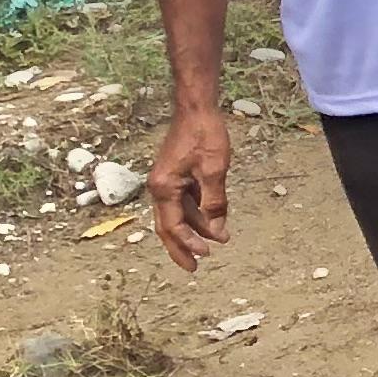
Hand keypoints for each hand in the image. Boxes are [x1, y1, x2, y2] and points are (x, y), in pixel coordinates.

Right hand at [147, 106, 232, 272]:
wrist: (196, 109)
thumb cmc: (204, 135)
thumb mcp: (215, 169)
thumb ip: (214, 201)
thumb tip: (216, 230)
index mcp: (164, 188)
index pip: (173, 226)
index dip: (188, 243)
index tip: (204, 257)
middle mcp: (160, 187)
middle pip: (169, 226)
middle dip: (182, 246)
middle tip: (195, 268)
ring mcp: (167, 181)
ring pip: (180, 213)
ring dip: (196, 228)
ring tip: (217, 242)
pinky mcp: (176, 175)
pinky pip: (185, 201)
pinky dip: (198, 212)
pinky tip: (214, 221)